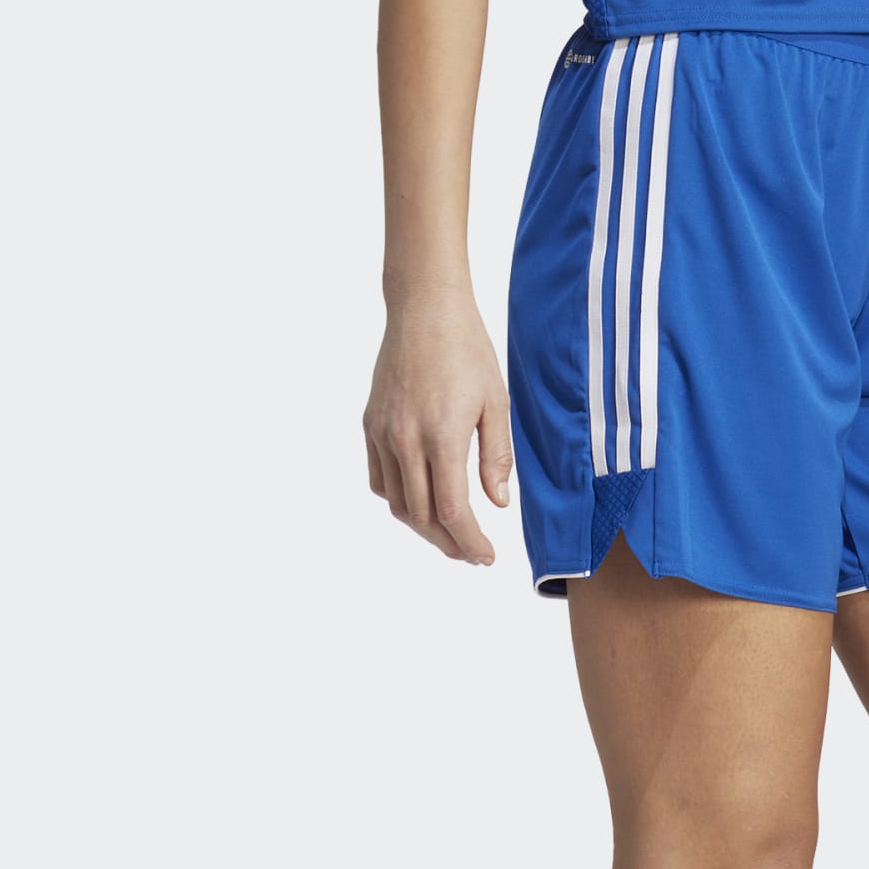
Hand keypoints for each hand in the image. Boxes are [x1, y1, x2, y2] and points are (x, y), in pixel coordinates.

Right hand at [362, 289, 510, 562]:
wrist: (424, 310)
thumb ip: (496, 456)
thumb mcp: (495, 403)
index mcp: (441, 437)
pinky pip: (379, 479)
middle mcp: (405, 440)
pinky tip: (421, 503)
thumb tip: (497, 504)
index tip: (486, 557)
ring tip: (449, 536)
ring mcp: (382, 433)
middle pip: (422, 517)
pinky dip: (399, 501)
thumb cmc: (468, 351)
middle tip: (471, 555)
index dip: (470, 543)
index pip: (453, 512)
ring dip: (423, 528)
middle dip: (449, 544)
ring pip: (397, 503)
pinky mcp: (370, 425)